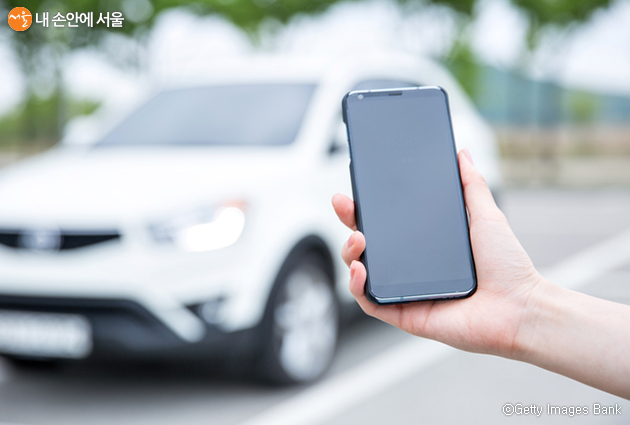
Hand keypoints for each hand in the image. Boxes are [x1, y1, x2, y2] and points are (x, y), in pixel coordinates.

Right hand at [332, 149, 546, 358]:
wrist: (519, 307)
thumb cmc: (507, 266)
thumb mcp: (487, 216)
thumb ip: (472, 185)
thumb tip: (462, 154)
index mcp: (424, 244)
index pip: (387, 222)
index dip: (366, 206)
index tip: (356, 189)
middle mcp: (410, 266)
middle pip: (367, 243)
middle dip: (349, 222)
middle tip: (343, 205)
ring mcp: (404, 290)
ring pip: (360, 271)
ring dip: (350, 253)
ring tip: (359, 239)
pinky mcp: (403, 313)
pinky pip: (369, 302)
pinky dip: (357, 286)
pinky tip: (360, 270)